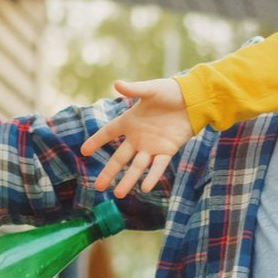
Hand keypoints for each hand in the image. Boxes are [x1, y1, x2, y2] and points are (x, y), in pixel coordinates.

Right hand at [80, 78, 193, 196]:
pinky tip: (144, 188)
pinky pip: (157, 166)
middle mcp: (138, 137)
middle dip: (109, 172)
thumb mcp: (150, 90)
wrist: (193, 99)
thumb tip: (116, 83)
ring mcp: (151, 146)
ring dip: (128, 180)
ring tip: (118, 194)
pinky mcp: (167, 150)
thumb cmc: (170, 91)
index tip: (84, 151)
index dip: (96, 141)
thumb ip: (134, 89)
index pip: (108, 132)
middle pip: (119, 158)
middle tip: (98, 186)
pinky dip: (152, 176)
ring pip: (137, 167)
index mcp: (130, 121)